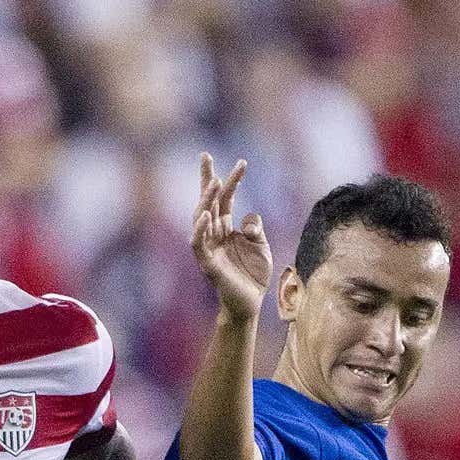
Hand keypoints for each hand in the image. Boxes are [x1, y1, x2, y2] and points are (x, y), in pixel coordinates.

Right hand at [192, 154, 269, 322]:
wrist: (249, 304)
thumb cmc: (253, 275)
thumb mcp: (261, 245)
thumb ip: (255, 228)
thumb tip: (248, 217)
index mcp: (227, 229)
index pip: (225, 200)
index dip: (231, 180)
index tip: (241, 161)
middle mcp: (214, 235)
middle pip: (208, 202)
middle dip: (206, 178)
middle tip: (205, 155)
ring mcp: (209, 249)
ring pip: (201, 219)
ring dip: (205, 200)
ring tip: (213, 182)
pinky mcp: (208, 264)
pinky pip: (198, 244)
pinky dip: (199, 229)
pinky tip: (205, 214)